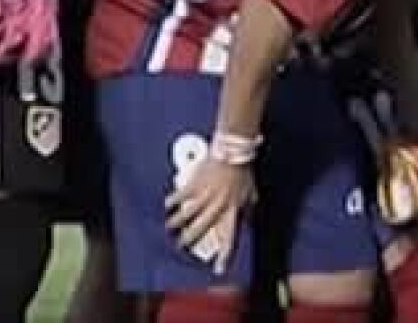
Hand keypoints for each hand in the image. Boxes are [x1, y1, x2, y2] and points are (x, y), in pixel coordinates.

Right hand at [164, 151, 253, 275]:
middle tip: (181, 246)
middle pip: (201, 228)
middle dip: (190, 239)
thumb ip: (249, 205)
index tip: (219, 267)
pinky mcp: (195, 184)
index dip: (225, 253)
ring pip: (187, 215)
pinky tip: (167, 205)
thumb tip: (249, 216)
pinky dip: (173, 201)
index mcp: (232, 209)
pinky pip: (181, 196)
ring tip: (169, 228)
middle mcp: (217, 205)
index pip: (229, 236)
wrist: (232, 150)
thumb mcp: (251, 191)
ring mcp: (205, 195)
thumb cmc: (243, 170)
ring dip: (176, 222)